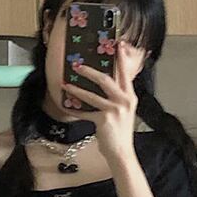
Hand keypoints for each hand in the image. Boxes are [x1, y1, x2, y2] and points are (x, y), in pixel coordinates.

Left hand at [62, 39, 143, 163]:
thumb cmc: (120, 133)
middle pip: (106, 79)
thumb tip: (102, 86)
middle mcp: (124, 101)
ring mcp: (115, 110)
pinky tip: (67, 104)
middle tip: (77, 64)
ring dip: (77, 88)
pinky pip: (86, 111)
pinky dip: (76, 109)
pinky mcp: (104, 120)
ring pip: (92, 94)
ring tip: (66, 83)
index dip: (121, 58)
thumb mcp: (123, 112)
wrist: (121, 152)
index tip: (117, 44)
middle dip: (90, 71)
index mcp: (130, 96)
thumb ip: (117, 99)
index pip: (125, 73)